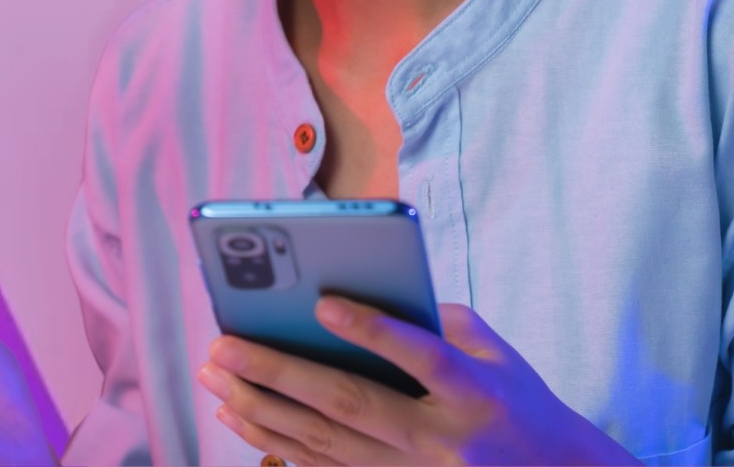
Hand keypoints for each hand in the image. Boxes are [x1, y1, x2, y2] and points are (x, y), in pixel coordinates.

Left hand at [196, 297, 637, 465]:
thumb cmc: (516, 401)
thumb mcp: (497, 353)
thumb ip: (439, 322)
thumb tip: (366, 291)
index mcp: (474, 393)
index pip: (420, 356)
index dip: (372, 330)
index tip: (322, 301)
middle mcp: (441, 440)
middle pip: (350, 404)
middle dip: (279, 372)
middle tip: (224, 344)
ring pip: (324, 442)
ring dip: (261, 407)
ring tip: (216, 376)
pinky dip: (275, 443)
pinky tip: (239, 416)